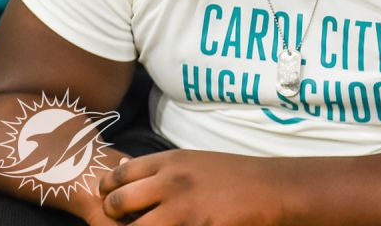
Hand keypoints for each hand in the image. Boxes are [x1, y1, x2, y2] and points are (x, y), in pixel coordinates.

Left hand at [98, 150, 282, 224]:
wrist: (272, 189)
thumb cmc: (235, 176)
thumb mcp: (195, 162)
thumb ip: (160, 170)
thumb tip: (122, 171)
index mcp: (170, 162)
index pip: (118, 175)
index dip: (107, 191)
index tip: (111, 201)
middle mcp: (171, 182)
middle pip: (117, 203)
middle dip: (112, 217)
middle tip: (124, 221)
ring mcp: (182, 208)